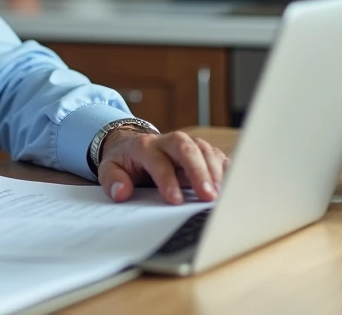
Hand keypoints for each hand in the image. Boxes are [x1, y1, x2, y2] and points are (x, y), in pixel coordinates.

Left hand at [97, 129, 228, 204]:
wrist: (133, 144)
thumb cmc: (125, 161)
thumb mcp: (109, 169)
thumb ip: (112, 180)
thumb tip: (121, 192)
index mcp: (144, 146)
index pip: (158, 160)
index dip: (167, 179)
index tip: (175, 200)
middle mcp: (168, 141)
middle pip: (186, 148)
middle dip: (198, 171)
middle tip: (208, 196)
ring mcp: (187, 144)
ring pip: (204, 149)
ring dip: (214, 172)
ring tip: (220, 195)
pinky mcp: (201, 151)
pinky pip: (216, 155)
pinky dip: (225, 169)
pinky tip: (232, 185)